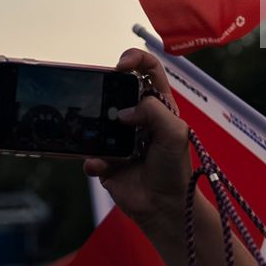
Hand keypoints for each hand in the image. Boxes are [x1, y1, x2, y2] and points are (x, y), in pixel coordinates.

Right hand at [84, 49, 191, 236]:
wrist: (163, 206)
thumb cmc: (174, 167)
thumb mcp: (175, 132)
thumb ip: (154, 111)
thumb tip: (123, 113)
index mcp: (156, 105)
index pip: (147, 70)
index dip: (135, 59)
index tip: (122, 65)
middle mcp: (136, 117)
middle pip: (115, 90)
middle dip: (105, 89)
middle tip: (99, 93)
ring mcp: (117, 138)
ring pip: (97, 120)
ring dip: (94, 126)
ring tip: (100, 137)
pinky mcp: (104, 160)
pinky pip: (90, 154)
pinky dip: (93, 159)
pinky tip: (99, 164)